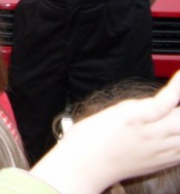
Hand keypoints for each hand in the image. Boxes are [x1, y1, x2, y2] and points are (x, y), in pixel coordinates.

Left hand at [32, 70, 179, 193]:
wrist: (83, 165)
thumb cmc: (105, 157)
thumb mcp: (141, 155)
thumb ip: (159, 144)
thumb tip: (166, 125)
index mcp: (171, 155)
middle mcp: (168, 144)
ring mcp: (153, 130)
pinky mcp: (137, 117)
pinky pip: (165, 101)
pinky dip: (177, 86)